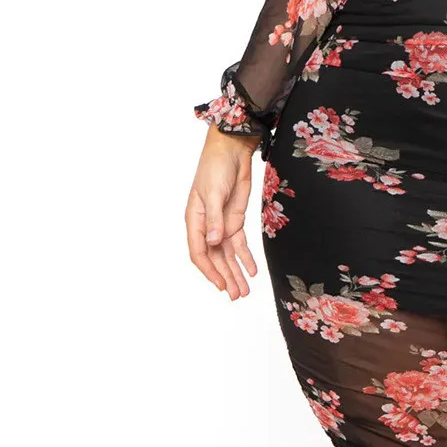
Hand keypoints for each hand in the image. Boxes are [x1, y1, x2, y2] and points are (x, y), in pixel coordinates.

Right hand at [185, 126, 261, 299]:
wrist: (232, 150)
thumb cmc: (216, 167)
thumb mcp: (214, 192)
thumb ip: (214, 219)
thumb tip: (214, 242)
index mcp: (194, 220)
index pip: (199, 252)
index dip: (209, 270)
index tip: (220, 284)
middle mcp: (207, 226)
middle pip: (215, 258)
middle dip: (225, 277)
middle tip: (236, 295)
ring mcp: (221, 224)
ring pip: (228, 255)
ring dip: (235, 272)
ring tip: (244, 291)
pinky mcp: (235, 220)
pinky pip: (240, 244)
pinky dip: (246, 257)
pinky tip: (252, 271)